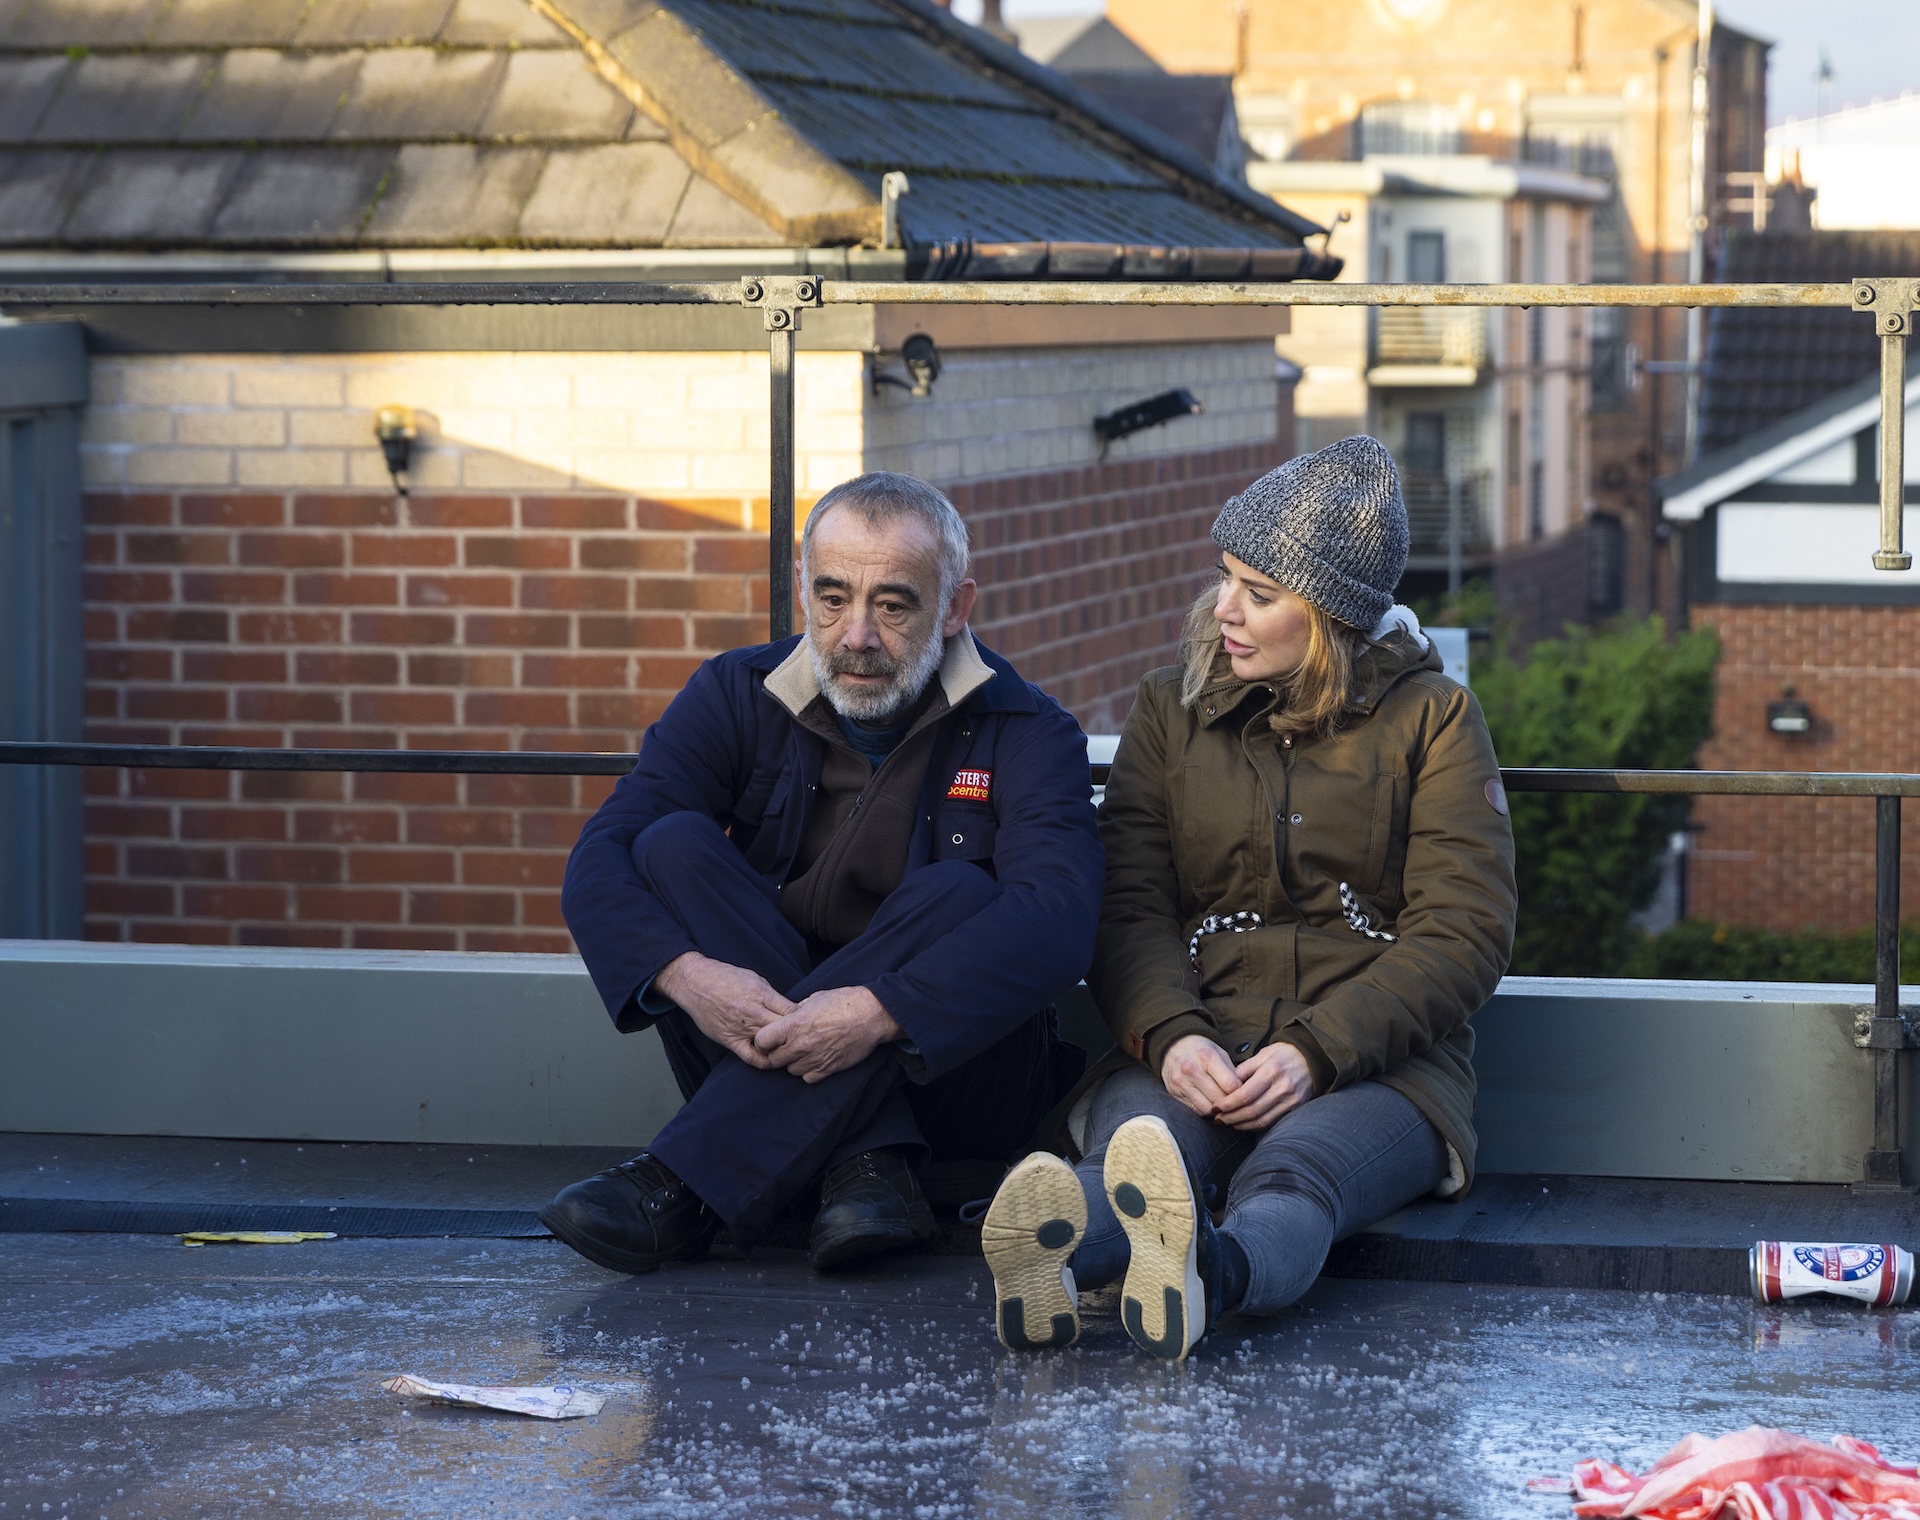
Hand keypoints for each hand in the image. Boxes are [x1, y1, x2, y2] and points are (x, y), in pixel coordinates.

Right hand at [653, 952, 794, 1069]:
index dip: (803, 1019)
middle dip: (797, 1035)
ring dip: (782, 1049)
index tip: (808, 1022)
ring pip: (770, 1046)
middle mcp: (753, 1013)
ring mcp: (741, 1028)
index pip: (792, 1012)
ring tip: (791, 1051)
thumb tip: (788, 1008)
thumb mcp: (755, 978)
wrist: (696, 983)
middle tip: (803, 1039)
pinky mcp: (730, 1040)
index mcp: (762, 995)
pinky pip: (751, 1057)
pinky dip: (764, 1061)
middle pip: (785, 1031)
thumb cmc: (726, 977)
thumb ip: (772, 996)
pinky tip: (772, 1060)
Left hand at [753, 986, 902, 1083]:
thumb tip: (785, 1019)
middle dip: (776, 1053)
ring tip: (803, 1051)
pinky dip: (808, 1071)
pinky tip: (814, 1059)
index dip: (763, 1040)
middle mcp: (801, 1044)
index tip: (769, 1037)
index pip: (762, 1041)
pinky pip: (808, 1078)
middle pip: (774, 1060)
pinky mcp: (828, 1069)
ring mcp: (815, 1059)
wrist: (872, 1015)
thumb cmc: (844, 1002)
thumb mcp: (814, 999)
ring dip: (793, 1062)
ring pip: (790, 1070)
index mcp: (794, 1024)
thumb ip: (795, 1012)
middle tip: (785, 1045)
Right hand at [1160, 1033, 1243, 1121]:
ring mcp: (1180, 1082)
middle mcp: (1191, 1069)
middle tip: (1236, 1102)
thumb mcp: (1220, 1053)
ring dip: (1218, 1110)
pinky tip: (1209, 1102)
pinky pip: (1196, 1110)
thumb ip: (1233, 1072)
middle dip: (1230, 1104)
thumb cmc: (1202, 1051)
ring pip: (1207, 1108)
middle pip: (1219, 1099)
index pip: (1231, 1085)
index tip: (1244, 1093)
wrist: (1174, 1046)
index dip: (1241, 1092)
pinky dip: (1205, 1109)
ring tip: (1222, 1103)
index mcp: (1206, 1056)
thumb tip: (1245, 1093)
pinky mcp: (1173, 1093)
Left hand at [1212, 1042, 1313, 1131]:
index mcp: (1272, 1071)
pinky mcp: (1296, 1107)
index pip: (1245, 1094)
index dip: (1227, 1104)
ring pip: (1262, 1120)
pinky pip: (1273, 1122)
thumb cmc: (1285, 1053)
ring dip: (1242, 1125)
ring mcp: (1291, 1099)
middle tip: (1217, 1119)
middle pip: (1252, 1110)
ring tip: (1228, 1123)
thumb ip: (1245, 1068)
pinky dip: (1256, 1125)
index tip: (1215, 1107)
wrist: (1314, 1057)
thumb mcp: (1264, 1053)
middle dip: (1231, 1117)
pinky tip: (1245, 1124)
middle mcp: (1283, 1087)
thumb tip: (1226, 1084)